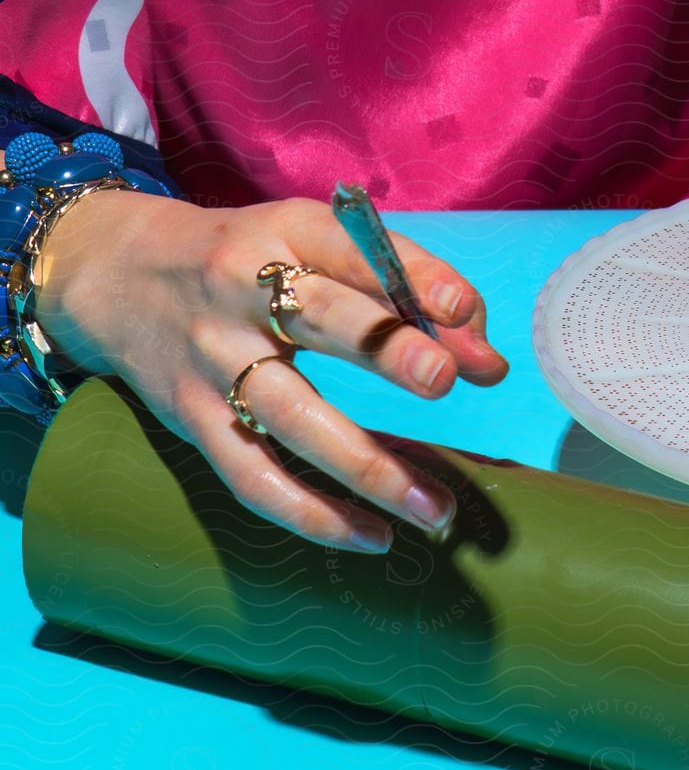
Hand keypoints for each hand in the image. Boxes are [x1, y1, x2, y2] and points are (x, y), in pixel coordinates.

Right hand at [33, 190, 508, 551]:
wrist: (119, 274)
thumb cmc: (254, 260)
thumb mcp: (316, 245)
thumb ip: (406, 292)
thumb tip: (488, 363)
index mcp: (288, 232)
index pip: (356, 250)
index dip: (413, 278)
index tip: (465, 312)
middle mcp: (244, 290)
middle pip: (320, 320)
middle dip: (385, 348)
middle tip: (444, 380)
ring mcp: (214, 358)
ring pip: (292, 416)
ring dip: (368, 466)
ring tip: (435, 508)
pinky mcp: (193, 419)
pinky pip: (253, 476)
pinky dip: (312, 514)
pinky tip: (374, 537)